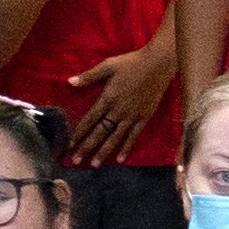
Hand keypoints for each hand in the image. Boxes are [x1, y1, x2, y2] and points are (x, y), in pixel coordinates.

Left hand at [65, 38, 176, 166]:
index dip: (79, 132)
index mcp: (107, 98)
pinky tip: (120, 159)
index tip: (70, 144)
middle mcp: (118, 111)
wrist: (158, 64)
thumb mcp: (108, 65)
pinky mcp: (144, 118)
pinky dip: (126, 148)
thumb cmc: (131, 63)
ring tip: (94, 164)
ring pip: (115, 138)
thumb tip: (70, 82)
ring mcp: (131, 116)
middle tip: (76, 160)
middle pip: (100, 132)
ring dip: (103, 151)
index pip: (89, 119)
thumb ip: (89, 76)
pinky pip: (133, 136)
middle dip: (87, 147)